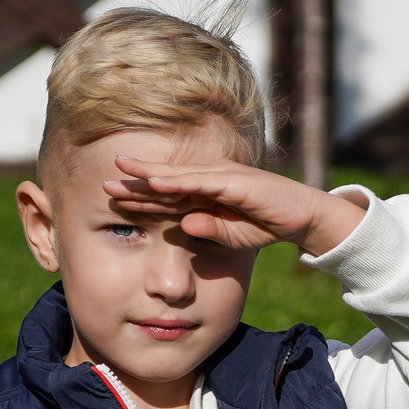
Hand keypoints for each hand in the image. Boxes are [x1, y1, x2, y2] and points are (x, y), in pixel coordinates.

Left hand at [103, 156, 365, 257]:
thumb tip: (184, 226)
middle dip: (136, 182)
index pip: (167, 195)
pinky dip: (177, 181)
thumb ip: (209, 230)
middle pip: (166, 181)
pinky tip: (155, 181)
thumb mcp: (231, 235)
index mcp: (206, 194)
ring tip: (123, 173)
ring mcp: (221, 177)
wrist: (302, 217)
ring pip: (178, 176)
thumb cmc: (267, 224)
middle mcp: (210, 180)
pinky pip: (200, 182)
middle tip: (105, 181)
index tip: (113, 199)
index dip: (141, 197)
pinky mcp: (233, 181)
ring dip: (149, 175)